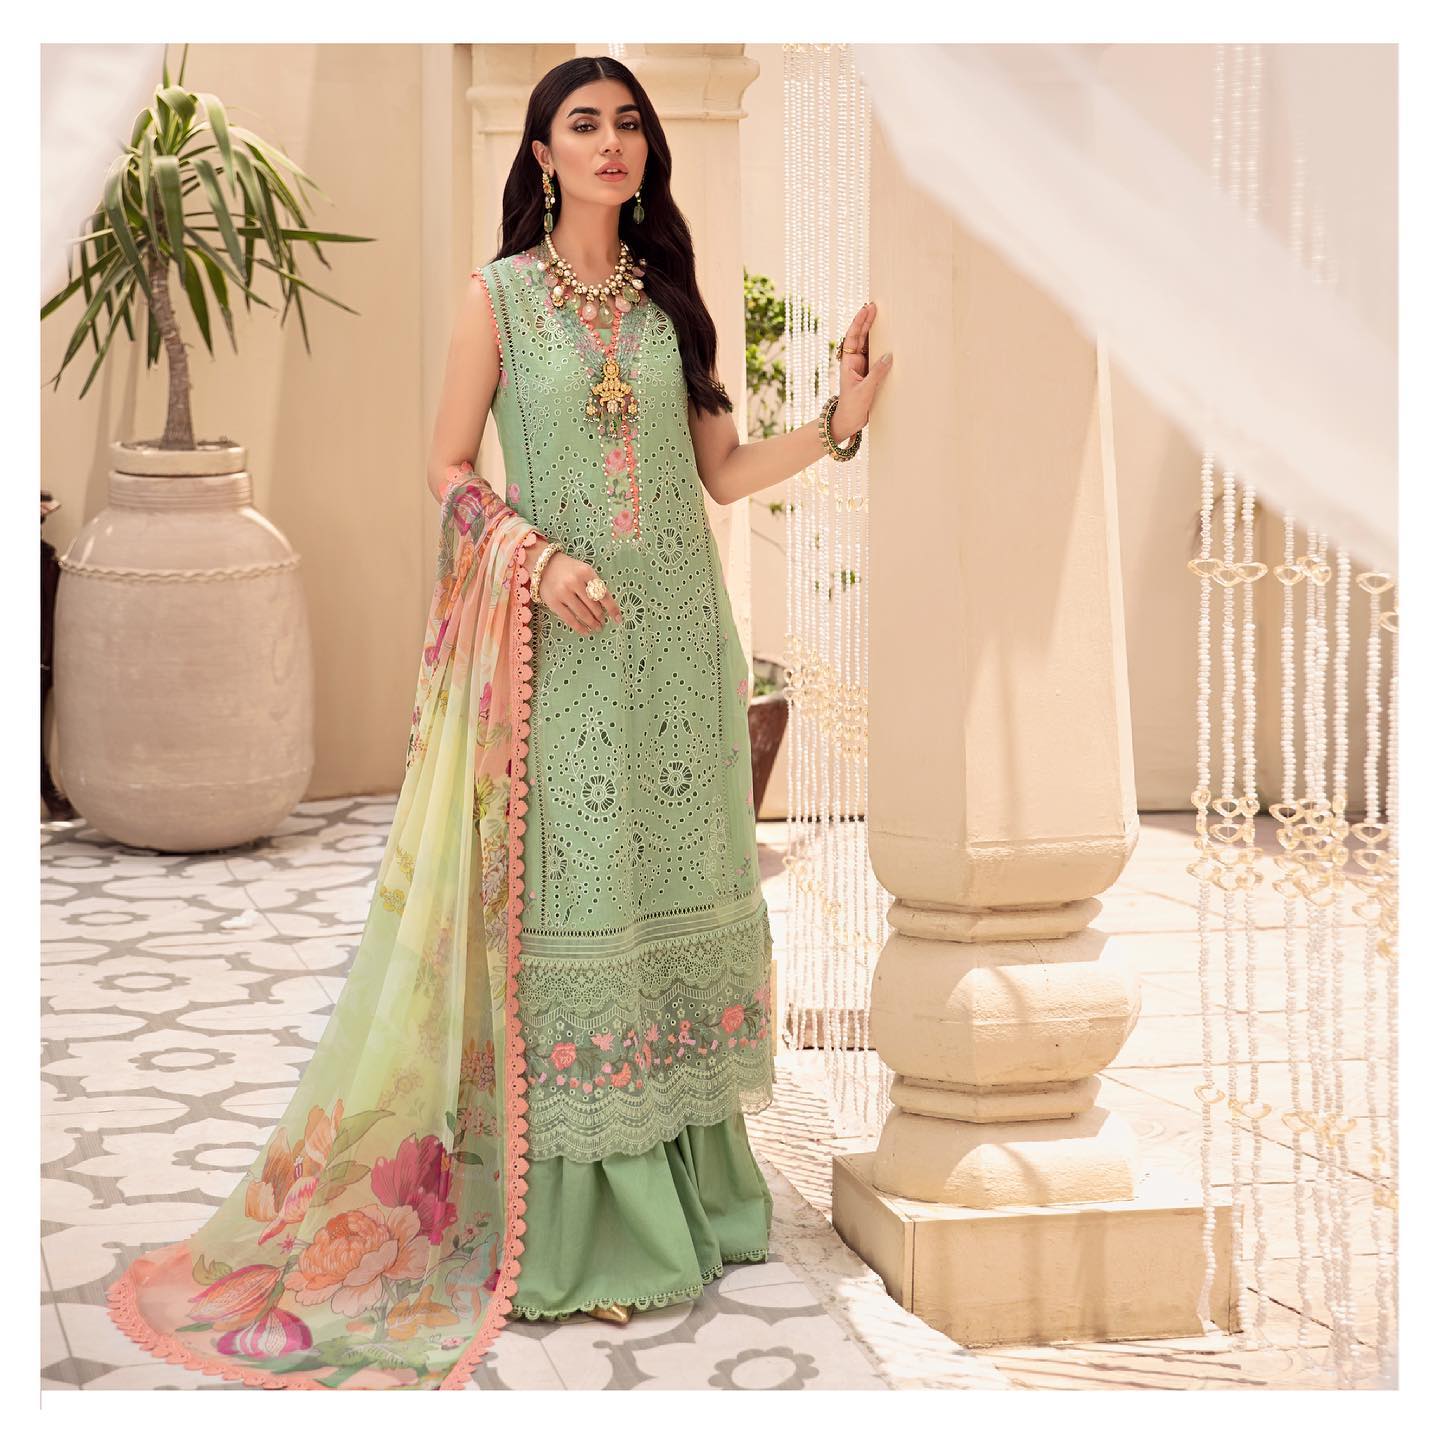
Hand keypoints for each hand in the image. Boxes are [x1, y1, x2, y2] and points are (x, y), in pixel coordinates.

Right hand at [536, 551, 622, 635]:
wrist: (544, 565)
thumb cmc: (568, 569)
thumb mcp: (584, 570)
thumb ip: (594, 585)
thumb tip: (606, 607)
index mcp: (586, 572)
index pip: (603, 594)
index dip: (612, 608)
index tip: (618, 618)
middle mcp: (575, 581)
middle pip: (593, 605)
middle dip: (601, 617)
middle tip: (603, 623)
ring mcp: (563, 592)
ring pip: (583, 613)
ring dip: (592, 623)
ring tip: (597, 628)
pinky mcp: (553, 602)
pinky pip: (569, 619)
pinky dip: (579, 627)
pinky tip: (586, 631)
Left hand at [831, 301, 892, 441]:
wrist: (848, 422)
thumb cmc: (852, 407)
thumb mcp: (865, 390)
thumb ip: (877, 373)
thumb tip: (889, 355)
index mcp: (848, 362)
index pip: (853, 337)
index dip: (860, 322)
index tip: (866, 309)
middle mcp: (854, 361)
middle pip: (860, 336)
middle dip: (866, 321)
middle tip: (874, 306)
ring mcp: (862, 367)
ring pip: (867, 344)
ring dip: (873, 331)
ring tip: (879, 315)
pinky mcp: (869, 373)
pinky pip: (875, 356)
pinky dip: (880, 346)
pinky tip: (886, 337)